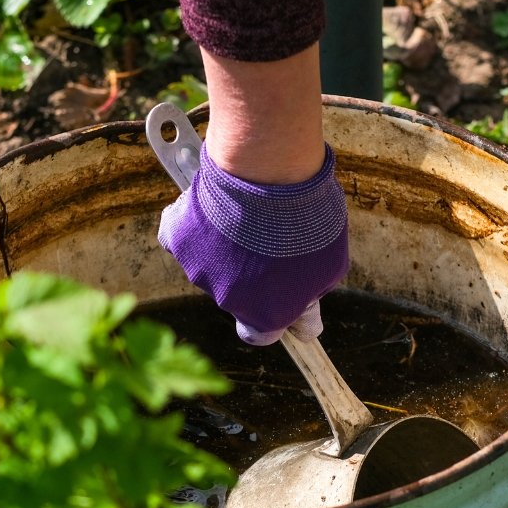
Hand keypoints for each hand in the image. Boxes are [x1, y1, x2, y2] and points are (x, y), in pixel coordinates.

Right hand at [158, 144, 348, 344]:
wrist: (268, 174)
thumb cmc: (307, 222)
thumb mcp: (330, 266)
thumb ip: (312, 297)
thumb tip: (305, 318)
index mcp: (265, 315)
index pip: (261, 334)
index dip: (272, 313)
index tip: (281, 293)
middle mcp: (228, 301)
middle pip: (237, 296)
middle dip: (251, 275)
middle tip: (271, 238)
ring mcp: (198, 270)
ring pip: (212, 265)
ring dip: (227, 247)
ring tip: (250, 214)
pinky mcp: (177, 239)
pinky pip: (186, 238)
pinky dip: (199, 225)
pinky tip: (218, 206)